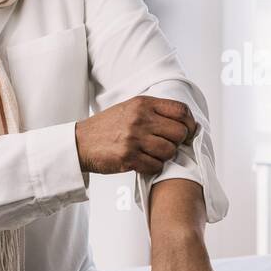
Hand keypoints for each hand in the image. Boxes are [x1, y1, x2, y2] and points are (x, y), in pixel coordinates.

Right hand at [75, 96, 197, 174]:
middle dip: (178, 142)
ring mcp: (133, 138)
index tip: (188, 131)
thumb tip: (184, 121)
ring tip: (152, 153)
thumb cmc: (108, 127)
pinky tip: (143, 162)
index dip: (190, 123)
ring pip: (169, 152)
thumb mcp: (130, 108)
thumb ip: (154, 111)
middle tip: (168, 145)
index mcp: (142, 104)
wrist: (80, 142)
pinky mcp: (127, 157)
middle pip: (179, 133)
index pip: (180, 111)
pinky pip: (156, 166)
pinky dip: (153, 167)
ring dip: (164, 156)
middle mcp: (139, 119)